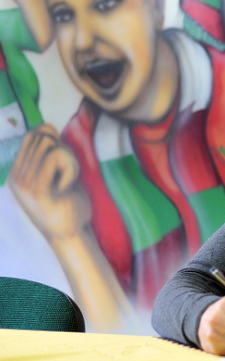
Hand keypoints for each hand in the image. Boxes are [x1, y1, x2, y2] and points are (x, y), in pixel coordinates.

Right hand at [9, 124, 90, 240]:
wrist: (71, 235)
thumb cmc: (69, 204)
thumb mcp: (55, 176)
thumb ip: (47, 155)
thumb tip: (46, 126)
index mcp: (17, 173)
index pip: (33, 135)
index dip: (56, 142)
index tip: (63, 165)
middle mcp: (16, 177)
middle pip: (43, 137)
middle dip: (64, 150)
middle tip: (68, 175)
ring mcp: (24, 184)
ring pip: (51, 145)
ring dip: (69, 160)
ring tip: (68, 181)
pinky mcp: (38, 190)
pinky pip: (57, 156)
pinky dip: (70, 167)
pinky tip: (69, 187)